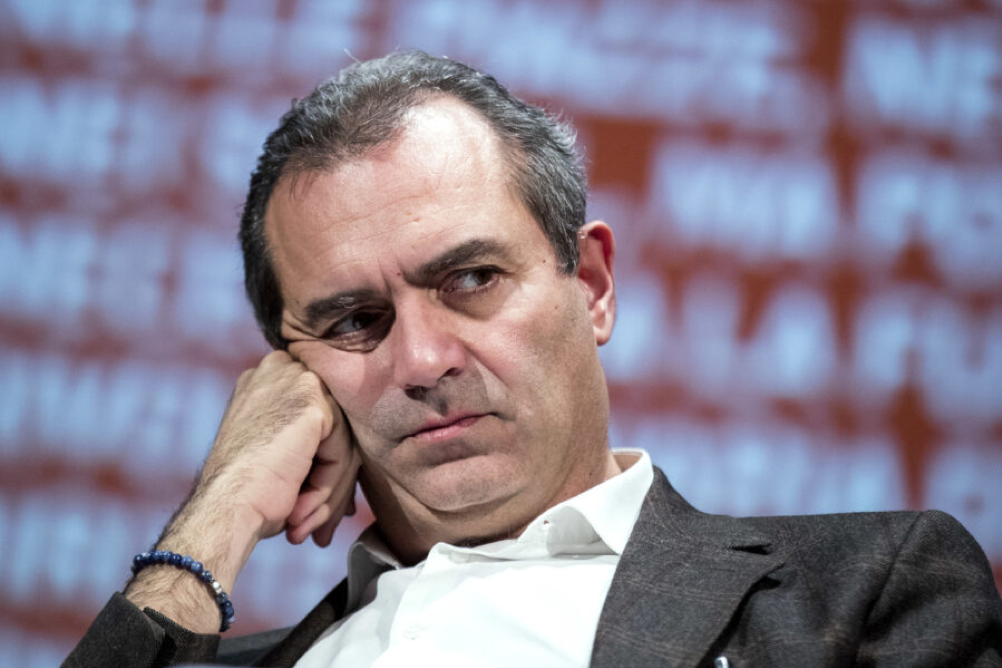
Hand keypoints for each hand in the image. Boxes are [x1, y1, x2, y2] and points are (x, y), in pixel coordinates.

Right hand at [126, 350, 359, 630]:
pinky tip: (301, 511)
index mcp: (271, 378)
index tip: (320, 507)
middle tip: (321, 527)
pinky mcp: (312, 401)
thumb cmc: (246, 493)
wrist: (225, 509)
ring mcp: (297, 380)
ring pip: (343, 444)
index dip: (327, 466)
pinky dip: (328, 488)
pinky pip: (341, 452)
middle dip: (333, 483)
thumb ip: (313, 444)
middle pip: (336, 430)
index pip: (323, 419)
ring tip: (307, 527)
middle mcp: (282, 369)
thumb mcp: (279, 455)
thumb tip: (353, 469)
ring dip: (329, 493)